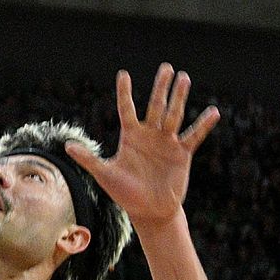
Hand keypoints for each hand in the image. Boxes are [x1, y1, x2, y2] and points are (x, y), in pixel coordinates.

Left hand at [66, 64, 218, 227]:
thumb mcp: (105, 174)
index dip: (125, 92)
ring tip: (184, 78)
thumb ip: (88, 159)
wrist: (149, 211)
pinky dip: (203, 125)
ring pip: (173, 115)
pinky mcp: (181, 154)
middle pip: (155, 105)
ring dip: (179, 97)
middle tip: (166, 67)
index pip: (127, 108)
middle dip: (160, 87)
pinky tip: (213, 112)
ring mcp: (166, 142)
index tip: (123, 74)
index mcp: (131, 136)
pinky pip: (193, 136)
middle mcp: (149, 134)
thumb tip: (66, 146)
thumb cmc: (125, 193)